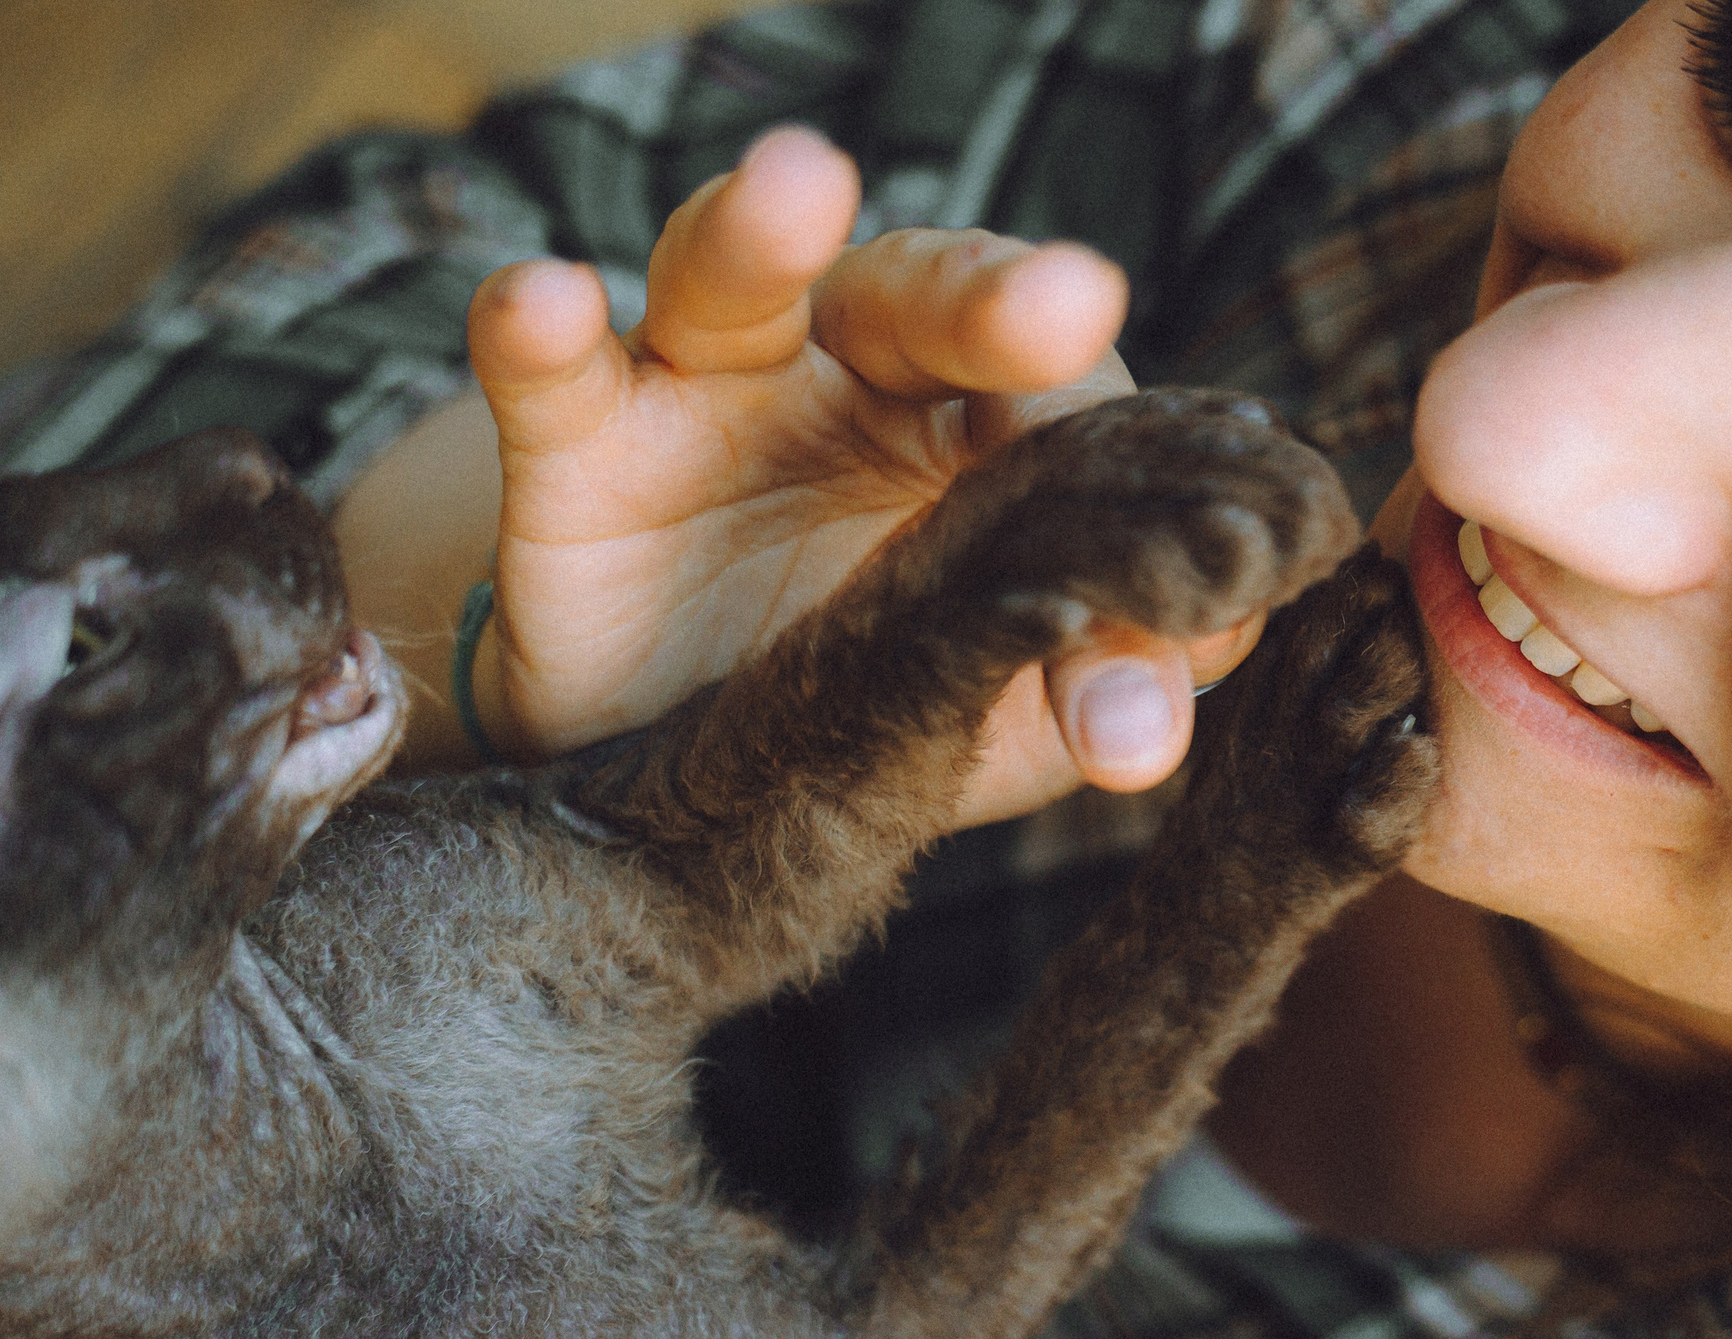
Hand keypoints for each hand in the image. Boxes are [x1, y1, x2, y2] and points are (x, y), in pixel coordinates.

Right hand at [467, 126, 1266, 823]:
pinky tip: (544, 297)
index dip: (1136, 492)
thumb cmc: (874, 692)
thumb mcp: (1007, 706)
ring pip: (732, 281)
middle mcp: (856, 379)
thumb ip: (1098, 682)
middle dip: (994, 299)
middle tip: (1069, 304)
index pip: (1076, 414)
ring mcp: (708, 396)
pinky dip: (537, 327)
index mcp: (989, 432)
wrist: (681, 762)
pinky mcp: (577, 450)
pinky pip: (550, 371)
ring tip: (799, 183)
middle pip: (927, 299)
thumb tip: (1154, 731)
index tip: (1194, 585)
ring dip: (760, 229)